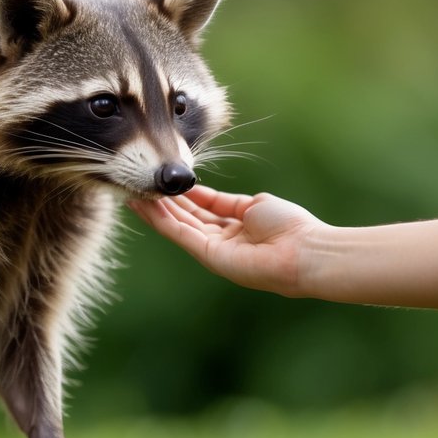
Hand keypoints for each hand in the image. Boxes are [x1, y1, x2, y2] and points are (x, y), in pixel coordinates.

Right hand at [128, 185, 323, 295]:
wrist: (304, 250)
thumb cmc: (288, 226)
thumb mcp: (254, 205)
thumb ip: (229, 202)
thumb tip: (207, 195)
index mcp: (236, 226)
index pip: (204, 208)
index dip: (184, 195)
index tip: (166, 181)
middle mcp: (222, 240)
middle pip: (186, 218)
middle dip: (163, 202)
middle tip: (140, 185)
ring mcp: (214, 250)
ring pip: (178, 226)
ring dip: (155, 210)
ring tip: (133, 193)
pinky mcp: (209, 256)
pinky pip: (180, 234)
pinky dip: (161, 220)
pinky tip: (146, 205)